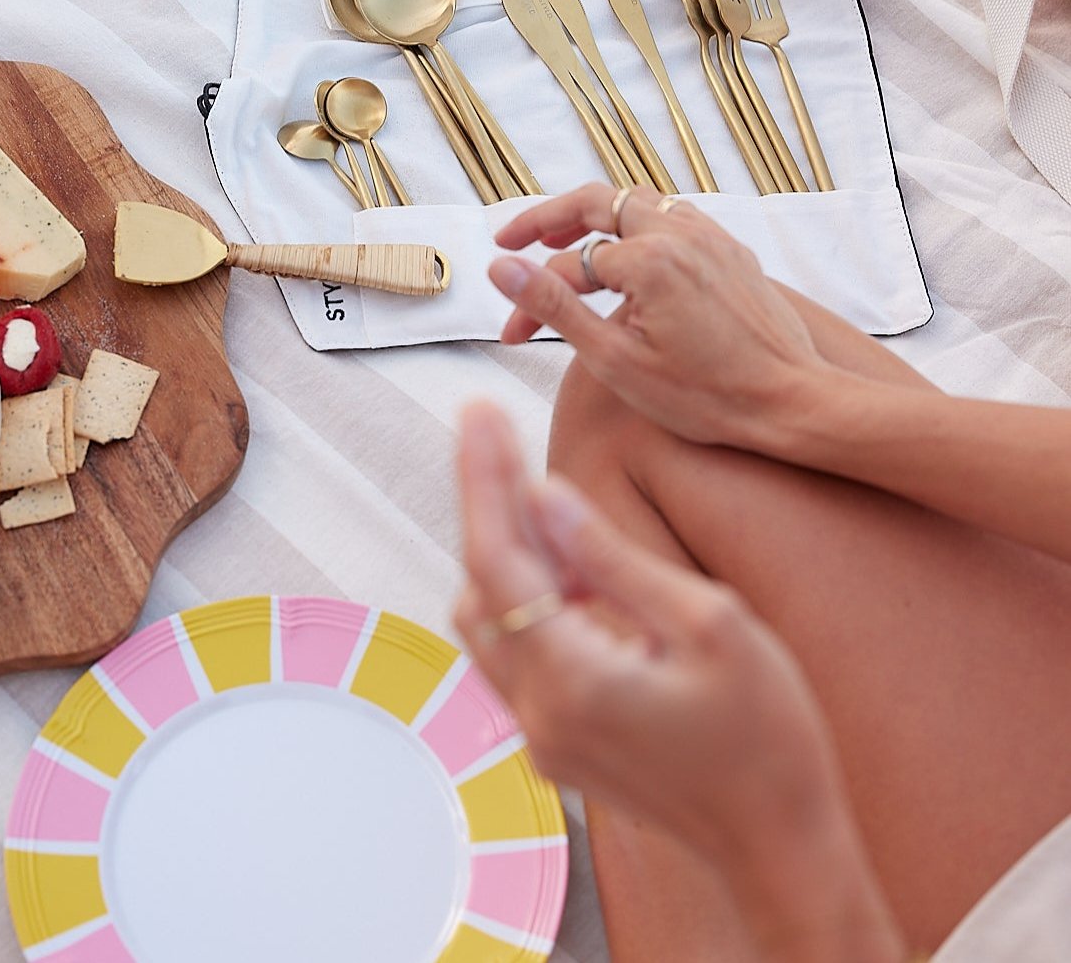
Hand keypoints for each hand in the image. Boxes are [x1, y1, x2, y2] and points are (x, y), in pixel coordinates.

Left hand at [454, 402, 903, 961]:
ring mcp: (539, 735)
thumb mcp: (708, 624)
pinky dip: (527, 598)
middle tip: (499, 431)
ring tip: (546, 500)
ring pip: (487, 618)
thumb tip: (544, 495)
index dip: (484, 477)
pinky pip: (515, 651)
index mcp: (572, 682)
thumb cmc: (769, 738)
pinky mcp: (554, 742)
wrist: (783, 849)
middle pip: (480, 583)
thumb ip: (612, 558)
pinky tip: (571, 567)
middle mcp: (537, 713)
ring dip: (507, 551)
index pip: (497, 558)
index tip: (476, 412)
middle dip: (487, 501)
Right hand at [490, 184, 828, 447]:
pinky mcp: (730, 254)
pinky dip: (636, 228)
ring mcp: (710, 240)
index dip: (533, 298)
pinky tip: (627, 258)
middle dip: (548, 218)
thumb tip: (502, 268)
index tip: (513, 332)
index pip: (568, 266)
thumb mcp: (615, 360)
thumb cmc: (707, 396)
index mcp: (649, 260)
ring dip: (594, 218)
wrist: (792, 404)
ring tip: (563, 241)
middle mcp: (681, 235)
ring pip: (637, 204)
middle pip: (597, 201)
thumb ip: (555, 306)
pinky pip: (673, 219)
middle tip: (511, 238)